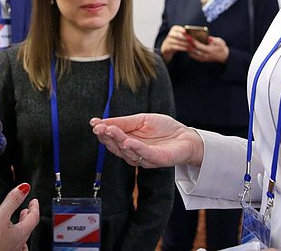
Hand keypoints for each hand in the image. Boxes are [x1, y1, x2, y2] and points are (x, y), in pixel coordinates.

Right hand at [0, 183, 38, 250]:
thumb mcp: (0, 216)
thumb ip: (12, 201)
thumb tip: (24, 187)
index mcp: (21, 233)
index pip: (34, 217)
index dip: (34, 207)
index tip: (33, 201)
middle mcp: (19, 243)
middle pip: (27, 227)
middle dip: (27, 216)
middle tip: (26, 210)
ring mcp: (11, 249)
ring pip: (20, 236)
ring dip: (20, 227)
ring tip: (17, 223)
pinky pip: (13, 245)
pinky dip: (12, 238)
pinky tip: (8, 239)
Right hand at [90, 113, 204, 167]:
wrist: (186, 136)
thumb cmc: (165, 128)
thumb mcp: (142, 120)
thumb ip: (124, 122)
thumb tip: (104, 122)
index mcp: (129, 141)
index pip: (112, 138)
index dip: (102, 131)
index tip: (93, 123)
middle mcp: (134, 151)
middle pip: (116, 147)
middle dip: (106, 137)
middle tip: (98, 128)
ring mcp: (144, 157)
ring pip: (127, 151)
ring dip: (117, 140)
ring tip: (109, 130)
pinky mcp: (156, 160)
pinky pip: (143, 154)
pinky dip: (135, 148)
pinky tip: (127, 141)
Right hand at [159, 25, 192, 60]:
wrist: (167, 46)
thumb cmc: (178, 39)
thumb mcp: (181, 35)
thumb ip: (186, 34)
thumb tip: (197, 34)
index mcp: (174, 28)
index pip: (179, 28)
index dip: (184, 31)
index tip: (189, 33)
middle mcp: (171, 33)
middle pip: (179, 35)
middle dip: (186, 38)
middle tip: (193, 41)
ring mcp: (169, 40)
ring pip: (178, 42)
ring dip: (186, 44)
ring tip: (193, 46)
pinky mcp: (168, 47)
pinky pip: (177, 47)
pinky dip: (184, 48)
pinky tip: (189, 49)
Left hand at [188, 35, 227, 63]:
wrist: (223, 56)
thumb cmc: (221, 47)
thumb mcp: (220, 42)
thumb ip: (214, 40)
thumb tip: (208, 37)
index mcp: (209, 50)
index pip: (199, 46)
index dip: (193, 41)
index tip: (189, 36)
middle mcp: (205, 55)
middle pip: (194, 49)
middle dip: (188, 43)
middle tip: (184, 37)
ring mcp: (202, 58)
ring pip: (192, 53)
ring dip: (187, 47)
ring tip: (183, 40)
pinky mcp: (201, 60)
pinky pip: (193, 56)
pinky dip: (189, 51)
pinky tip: (187, 46)